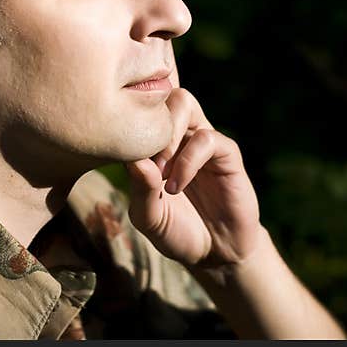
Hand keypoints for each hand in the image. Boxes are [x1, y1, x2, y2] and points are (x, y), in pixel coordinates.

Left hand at [125, 86, 261, 270]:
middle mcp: (179, 134)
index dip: (125, 126)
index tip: (119, 160)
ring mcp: (203, 141)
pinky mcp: (227, 154)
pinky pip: (208, 138)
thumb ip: (140, 190)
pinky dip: (188, 160)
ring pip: (184, 102)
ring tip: (161, 174)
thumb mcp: (148, 218)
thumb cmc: (177, 231)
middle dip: (148, 124)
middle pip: (160, 94)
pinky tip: (176, 186)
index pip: (137, 109)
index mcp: (156, 143)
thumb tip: (134, 161)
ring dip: (167, 135)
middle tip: (145, 163)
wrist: (215, 252)